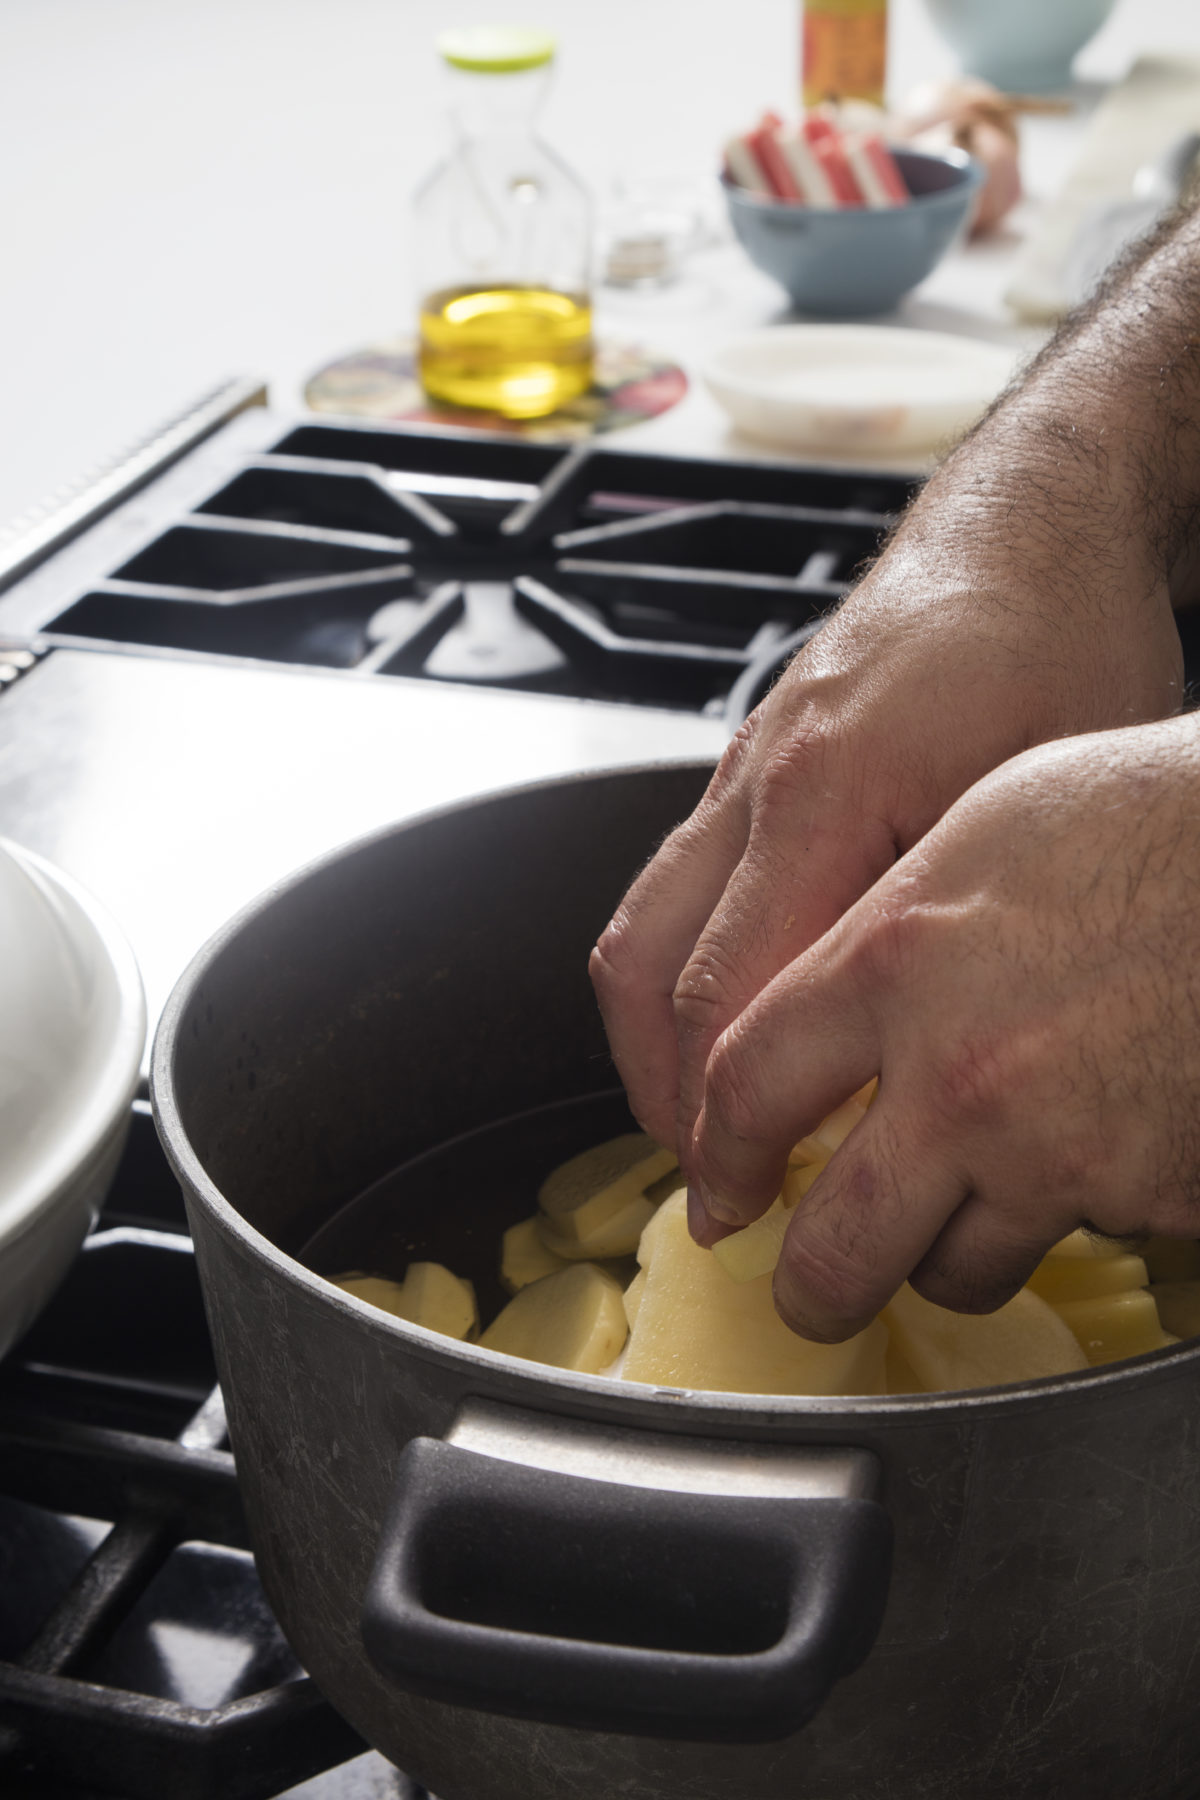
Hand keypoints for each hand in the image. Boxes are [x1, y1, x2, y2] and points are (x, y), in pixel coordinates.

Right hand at [590, 543, 1182, 1167]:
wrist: (1029, 524)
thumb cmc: (1062, 635)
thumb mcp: (1058, 792)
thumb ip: (976, 922)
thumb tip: (946, 1060)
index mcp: (831, 791)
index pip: (731, 993)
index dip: (722, 1116)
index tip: (738, 1196)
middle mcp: (763, 781)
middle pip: (653, 970)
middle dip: (667, 1096)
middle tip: (711, 1185)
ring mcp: (745, 767)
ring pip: (639, 925)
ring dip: (651, 1039)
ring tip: (695, 1121)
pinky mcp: (754, 761)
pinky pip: (674, 883)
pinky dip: (676, 972)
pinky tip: (725, 1017)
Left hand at [688, 717, 1199, 1339]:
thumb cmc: (1155, 818)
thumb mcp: (981, 824)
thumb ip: (880, 922)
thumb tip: (818, 990)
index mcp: (897, 963)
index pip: (743, 1090)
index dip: (715, 1153)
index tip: (719, 1180)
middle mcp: (964, 1076)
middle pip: (834, 1245)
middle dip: (808, 1287)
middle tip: (808, 1291)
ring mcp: (1059, 1151)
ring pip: (954, 1267)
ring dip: (943, 1252)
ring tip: (959, 1210)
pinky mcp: (1150, 1198)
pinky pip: (1077, 1239)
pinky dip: (1069, 1213)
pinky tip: (1090, 1147)